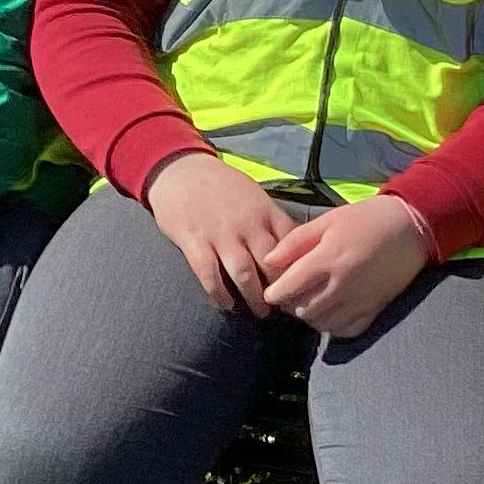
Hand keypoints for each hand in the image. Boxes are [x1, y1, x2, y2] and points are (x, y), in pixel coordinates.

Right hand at [144, 152, 295, 316]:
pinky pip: (210, 276)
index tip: (303, 285)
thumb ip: (271, 219)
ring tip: (261, 312)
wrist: (180, 171)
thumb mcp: (253, 194)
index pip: (292, 245)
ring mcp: (220, 235)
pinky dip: (219, 295)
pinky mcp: (195, 243)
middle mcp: (247, 225)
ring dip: (254, 298)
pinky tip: (226, 305)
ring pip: (245, 275)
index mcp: (265, 211)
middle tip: (286, 307)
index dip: (299, 268)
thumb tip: (294, 246)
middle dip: (281, 289)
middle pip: (272, 265)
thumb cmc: (220, 184)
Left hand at [260, 195, 431, 340]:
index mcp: (327, 259)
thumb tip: (268, 261)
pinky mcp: (375, 310)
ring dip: (310, 316)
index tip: (271, 290)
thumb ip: (295, 242)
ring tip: (310, 302)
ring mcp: (360, 301)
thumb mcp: (327, 221)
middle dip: (291, 305)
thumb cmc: (366, 219)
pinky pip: (346, 331)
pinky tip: (331, 312)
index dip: (273, 293)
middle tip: (291, 294)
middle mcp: (342, 285)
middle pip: (302, 310)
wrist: (411, 227)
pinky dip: (333, 326)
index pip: (288, 289)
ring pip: (322, 324)